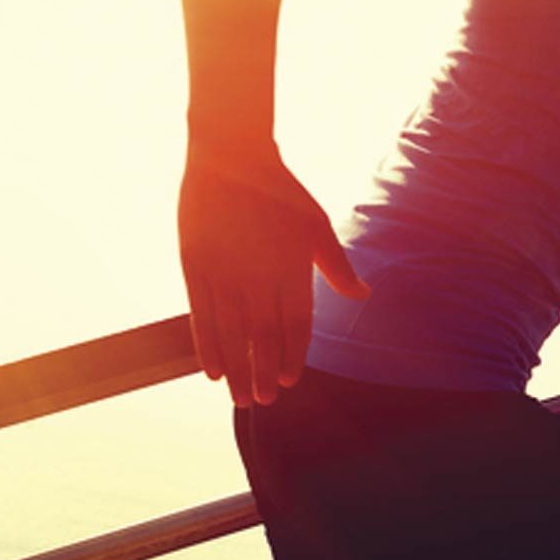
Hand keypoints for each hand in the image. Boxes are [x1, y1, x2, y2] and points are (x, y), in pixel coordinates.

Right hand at [177, 149, 366, 407]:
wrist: (231, 157)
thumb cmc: (280, 192)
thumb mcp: (317, 226)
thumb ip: (337, 267)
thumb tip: (363, 295)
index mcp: (292, 269)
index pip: (295, 325)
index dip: (292, 356)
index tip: (289, 382)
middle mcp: (259, 276)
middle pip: (263, 337)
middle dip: (263, 373)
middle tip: (263, 402)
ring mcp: (225, 273)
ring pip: (232, 334)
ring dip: (237, 369)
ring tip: (241, 398)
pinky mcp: (196, 266)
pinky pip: (201, 315)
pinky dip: (206, 345)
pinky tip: (212, 370)